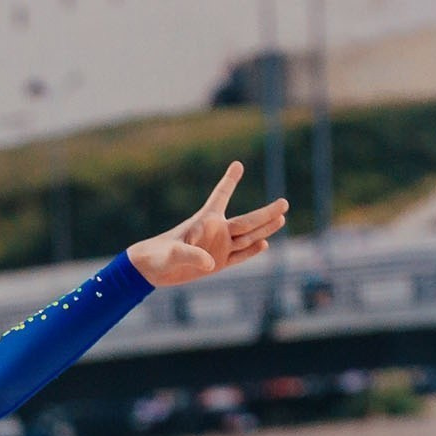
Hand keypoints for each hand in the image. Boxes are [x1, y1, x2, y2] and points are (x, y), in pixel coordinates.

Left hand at [127, 163, 288, 287]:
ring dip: (264, 229)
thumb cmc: (157, 255)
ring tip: (282, 219)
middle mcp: (215, 231)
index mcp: (204, 220)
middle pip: (246, 221)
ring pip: (247, 237)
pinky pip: (238, 257)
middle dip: (266, 213)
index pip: (220, 196)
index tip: (237, 165)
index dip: (229, 181)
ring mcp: (218, 248)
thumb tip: (211, 263)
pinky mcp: (217, 264)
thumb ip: (190, 255)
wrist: (150, 270)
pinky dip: (251, 251)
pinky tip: (264, 244)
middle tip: (284, 203)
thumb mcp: (171, 254)